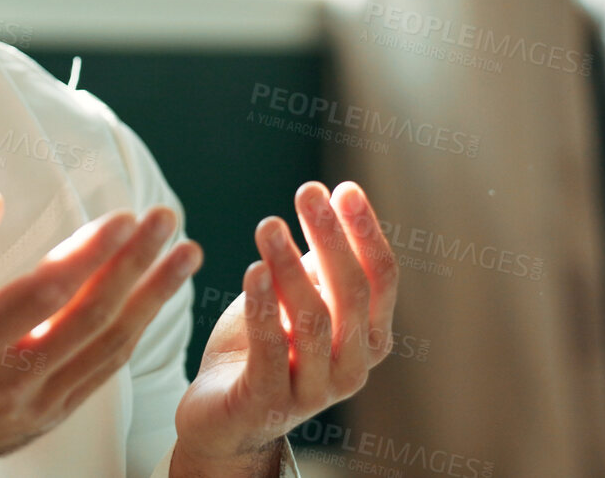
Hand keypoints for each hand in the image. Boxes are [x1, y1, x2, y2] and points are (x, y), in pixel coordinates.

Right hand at [0, 189, 202, 477]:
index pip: (43, 294)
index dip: (89, 254)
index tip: (125, 216)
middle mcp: (7, 382)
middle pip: (90, 319)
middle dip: (137, 265)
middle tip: (167, 220)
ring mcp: (34, 406)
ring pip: (108, 349)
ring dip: (152, 299)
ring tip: (185, 254)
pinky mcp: (48, 417)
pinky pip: (102, 373)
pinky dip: (134, 333)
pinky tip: (154, 298)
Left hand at [169, 182, 397, 476]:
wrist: (223, 417)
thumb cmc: (265, 348)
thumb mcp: (298, 301)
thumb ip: (320, 266)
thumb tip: (333, 199)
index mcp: (369, 339)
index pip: (381, 279)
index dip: (365, 232)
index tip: (344, 188)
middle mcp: (352, 368)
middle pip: (352, 294)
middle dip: (331, 238)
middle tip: (307, 191)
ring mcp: (314, 391)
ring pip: (313, 321)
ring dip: (291, 267)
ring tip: (268, 225)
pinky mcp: (268, 404)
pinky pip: (271, 351)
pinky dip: (264, 308)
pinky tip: (253, 270)